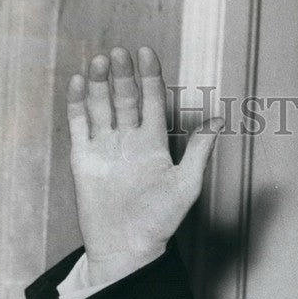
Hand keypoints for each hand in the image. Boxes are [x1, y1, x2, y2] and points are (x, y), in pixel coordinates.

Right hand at [67, 46, 219, 286]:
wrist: (127, 245)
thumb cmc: (160, 220)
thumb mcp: (186, 184)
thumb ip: (199, 151)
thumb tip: (219, 120)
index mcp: (154, 144)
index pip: (153, 102)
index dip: (150, 78)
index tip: (148, 54)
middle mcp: (129, 141)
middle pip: (124, 99)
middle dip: (123, 75)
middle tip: (122, 52)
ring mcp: (105, 147)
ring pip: (101, 106)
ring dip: (101, 83)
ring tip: (102, 60)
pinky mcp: (83, 158)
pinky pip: (79, 124)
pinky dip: (78, 103)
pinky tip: (81, 82)